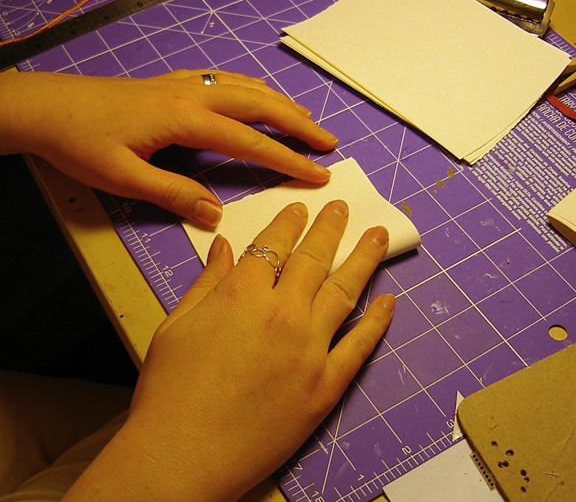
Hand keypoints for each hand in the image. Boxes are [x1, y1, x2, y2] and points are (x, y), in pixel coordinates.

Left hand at [0, 70, 336, 225]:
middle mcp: (192, 96)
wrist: (45, 106)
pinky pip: (224, 80)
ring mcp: (183, 85)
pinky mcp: (172, 84)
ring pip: (244, 88)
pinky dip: (251, 89)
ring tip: (306, 119)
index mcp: (185, 120)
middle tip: (329, 142)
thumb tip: (217, 215)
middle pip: (258, 104)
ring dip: (279, 103)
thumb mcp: (124, 177)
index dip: (287, 159)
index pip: (249, 141)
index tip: (319, 174)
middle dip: (298, 124)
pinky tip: (257, 95)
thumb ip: (174, 194)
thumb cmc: (81, 142)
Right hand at [64, 201, 394, 501]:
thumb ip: (206, 281)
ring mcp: (310, 349)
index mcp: (241, 294)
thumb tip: (224, 246)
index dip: (287, 222)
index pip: (272, 244)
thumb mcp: (176, 325)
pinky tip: (389, 301)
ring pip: (345, 291)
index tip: (299, 209)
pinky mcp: (326, 386)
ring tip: (379, 236)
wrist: (182, 457)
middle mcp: (282, 313)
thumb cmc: (169, 392)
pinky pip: (360, 346)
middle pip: (313, 258)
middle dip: (330, 227)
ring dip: (364, 259)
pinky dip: (378, 321)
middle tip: (341, 209)